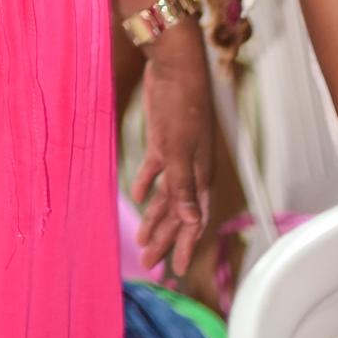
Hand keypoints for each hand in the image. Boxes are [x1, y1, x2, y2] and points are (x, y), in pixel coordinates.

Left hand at [131, 31, 214, 277]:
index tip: (175, 271)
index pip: (193, 222)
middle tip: (150, 264)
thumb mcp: (179, 149)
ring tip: (141, 239)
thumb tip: (190, 224)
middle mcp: (191, 172)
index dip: (183, 245)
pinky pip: (156, 171)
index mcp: (199, 177)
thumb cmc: (182, 106)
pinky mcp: (163, 141)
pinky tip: (138, 197)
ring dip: (155, 218)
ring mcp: (177, 157)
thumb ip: (182, 187)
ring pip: (166, 197)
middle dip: (165, 240)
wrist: (176, 67)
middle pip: (178, 215)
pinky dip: (147, 185)